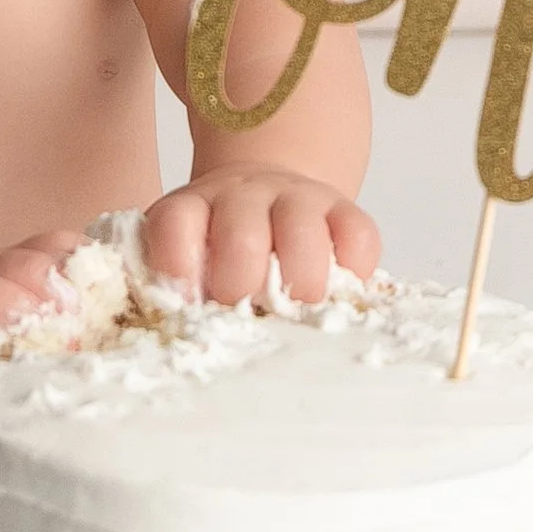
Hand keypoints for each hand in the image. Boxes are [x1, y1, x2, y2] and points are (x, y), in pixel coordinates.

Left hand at [142, 168, 380, 308]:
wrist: (263, 195)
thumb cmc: (219, 247)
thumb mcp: (186, 256)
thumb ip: (177, 289)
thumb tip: (174, 337)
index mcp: (193, 207)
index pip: (175, 224)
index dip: (178, 265)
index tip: (189, 302)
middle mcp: (242, 194)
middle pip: (242, 235)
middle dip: (242, 285)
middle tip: (246, 310)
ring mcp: (296, 197)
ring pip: (302, 230)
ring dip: (301, 281)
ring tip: (298, 309)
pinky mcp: (342, 209)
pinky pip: (357, 235)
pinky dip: (353, 270)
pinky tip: (339, 289)